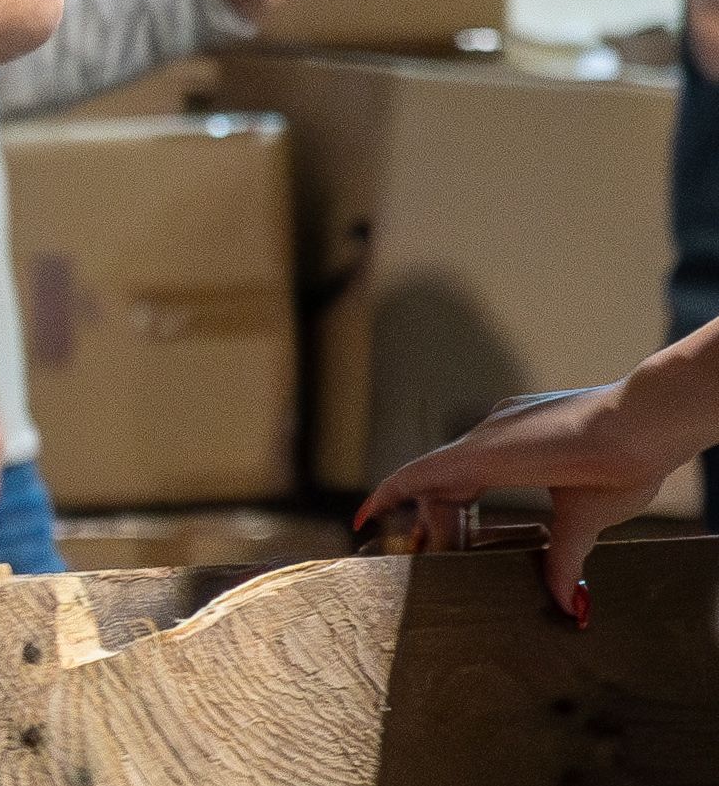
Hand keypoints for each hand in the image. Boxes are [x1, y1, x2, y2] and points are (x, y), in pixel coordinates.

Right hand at [357, 377, 684, 616]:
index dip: (387, 496)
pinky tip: (501, 500)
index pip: (420, 475)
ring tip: (467, 536)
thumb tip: (560, 601)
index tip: (364, 518)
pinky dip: (478, 478)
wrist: (652, 415)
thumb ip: (563, 557)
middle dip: (432, 516)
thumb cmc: (619, 463)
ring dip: (458, 499)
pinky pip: (485, 448)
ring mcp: (508, 419)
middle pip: (440, 476)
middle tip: (437, 554)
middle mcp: (489, 431)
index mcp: (489, 455)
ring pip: (463, 462)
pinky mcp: (526, 416)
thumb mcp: (586, 517)